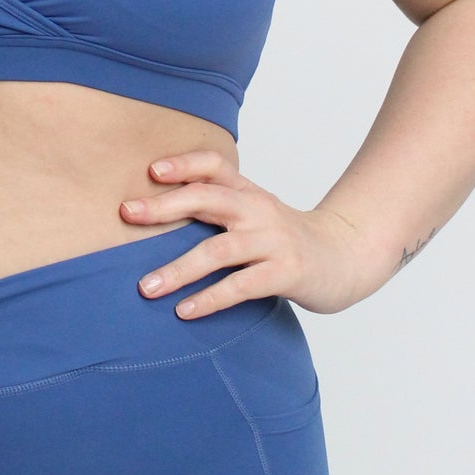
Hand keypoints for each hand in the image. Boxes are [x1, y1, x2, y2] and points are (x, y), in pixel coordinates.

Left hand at [121, 149, 378, 316]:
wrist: (347, 257)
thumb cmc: (286, 239)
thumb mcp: (255, 214)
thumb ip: (216, 209)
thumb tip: (152, 214)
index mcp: (248, 193)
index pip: (215, 165)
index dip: (183, 163)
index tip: (150, 170)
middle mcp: (259, 210)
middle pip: (209, 198)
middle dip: (165, 206)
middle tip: (127, 214)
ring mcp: (274, 241)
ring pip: (219, 250)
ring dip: (178, 269)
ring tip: (146, 287)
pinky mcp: (287, 273)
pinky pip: (241, 286)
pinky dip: (210, 298)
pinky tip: (185, 311)